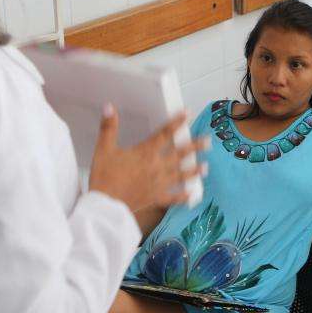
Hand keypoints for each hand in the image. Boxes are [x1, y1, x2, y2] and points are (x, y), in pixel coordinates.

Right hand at [88, 107, 206, 213]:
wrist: (104, 204)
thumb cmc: (104, 177)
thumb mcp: (103, 149)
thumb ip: (108, 128)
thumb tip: (109, 108)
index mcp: (145, 153)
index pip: (165, 134)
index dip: (177, 122)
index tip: (188, 114)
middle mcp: (156, 167)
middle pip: (180, 154)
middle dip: (195, 146)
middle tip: (208, 141)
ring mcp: (158, 184)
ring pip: (181, 175)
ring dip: (194, 171)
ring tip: (206, 167)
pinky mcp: (155, 198)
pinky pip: (173, 198)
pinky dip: (183, 197)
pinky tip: (192, 196)